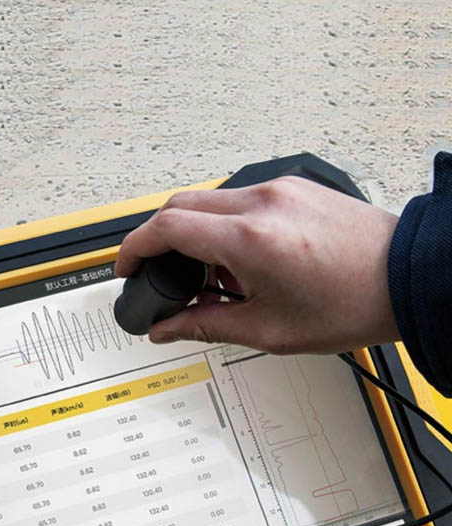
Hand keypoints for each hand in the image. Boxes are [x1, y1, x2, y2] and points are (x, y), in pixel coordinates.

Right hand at [114, 176, 400, 353]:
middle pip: (180, 204)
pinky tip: (241, 260)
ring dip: (194, 234)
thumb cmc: (352, 302)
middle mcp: (262, 204)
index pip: (166, 226)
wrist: (406, 279)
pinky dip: (223, 226)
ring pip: (208, 200)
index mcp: (250, 240)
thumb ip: (205, 326)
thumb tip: (167, 329)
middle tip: (162, 275)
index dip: (134, 247)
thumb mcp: (268, 330)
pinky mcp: (294, 189)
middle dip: (159, 240)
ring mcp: (279, 191)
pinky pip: (239, 199)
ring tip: (214, 277)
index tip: (126, 267)